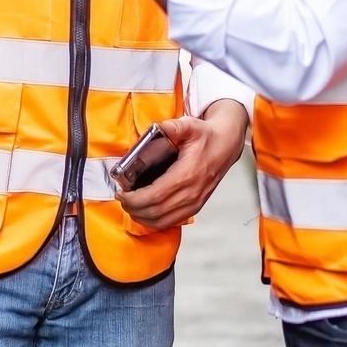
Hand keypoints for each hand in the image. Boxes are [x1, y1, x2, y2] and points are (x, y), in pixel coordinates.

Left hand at [115, 101, 248, 229]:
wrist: (226, 146)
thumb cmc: (206, 137)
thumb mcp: (189, 126)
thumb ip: (172, 127)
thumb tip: (157, 127)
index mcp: (186, 175)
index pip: (155, 196)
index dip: (134, 198)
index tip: (121, 192)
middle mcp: (191, 193)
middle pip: (155, 211)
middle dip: (133, 208)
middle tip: (121, 198)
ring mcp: (194, 203)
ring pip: (163, 220)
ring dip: (142, 217)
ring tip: (129, 205)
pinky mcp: (195, 207)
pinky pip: (172, 221)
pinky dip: (155, 221)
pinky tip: (144, 212)